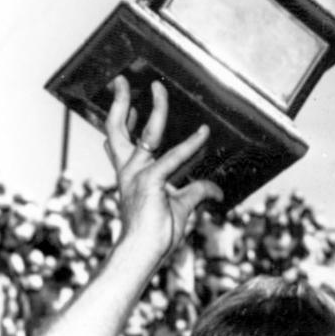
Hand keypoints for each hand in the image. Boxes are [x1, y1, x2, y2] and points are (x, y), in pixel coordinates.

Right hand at [104, 76, 222, 262]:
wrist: (141, 255)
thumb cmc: (156, 235)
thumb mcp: (181, 208)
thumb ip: (197, 193)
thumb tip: (217, 191)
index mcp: (130, 175)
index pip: (118, 141)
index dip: (120, 118)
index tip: (122, 99)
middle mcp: (128, 171)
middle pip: (117, 128)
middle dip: (119, 102)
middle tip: (121, 80)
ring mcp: (137, 175)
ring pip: (146, 133)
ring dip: (155, 109)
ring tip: (159, 89)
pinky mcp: (150, 183)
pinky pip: (173, 158)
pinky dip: (190, 145)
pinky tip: (203, 133)